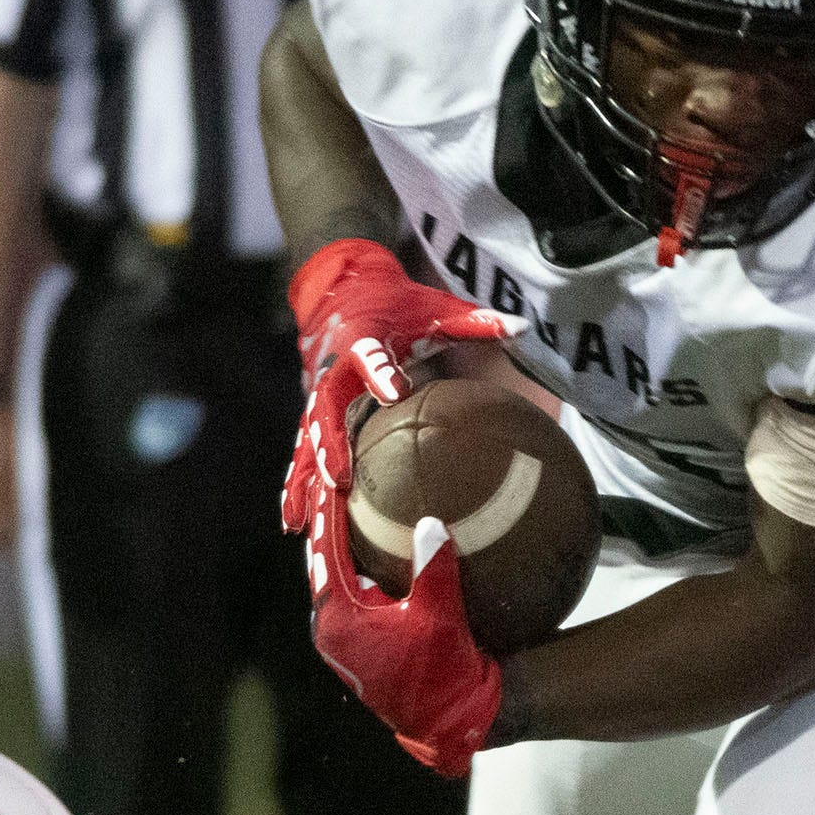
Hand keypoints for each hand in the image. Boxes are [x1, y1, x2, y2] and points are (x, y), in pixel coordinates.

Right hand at [280, 238, 522, 532]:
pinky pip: (303, 454)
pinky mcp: (313, 415)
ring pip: (308, 442)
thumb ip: (474, 321)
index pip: (370, 354)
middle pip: (326, 410)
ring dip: (304, 480)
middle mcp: (333, 372)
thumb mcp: (434, 307)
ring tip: (300, 520)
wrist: (344, 293)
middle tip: (339, 479)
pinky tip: (293, 521)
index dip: (380, 371)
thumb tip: (521, 328)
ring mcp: (318, 396)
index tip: (395, 391)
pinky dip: (296, 486)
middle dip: (329, 445)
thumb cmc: (398, 305)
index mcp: (362, 338)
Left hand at [303, 501, 501, 775]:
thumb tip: (431, 523)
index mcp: (338, 619)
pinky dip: (359, 569)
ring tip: (350, 508)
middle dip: (328, 524)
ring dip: (341, 548)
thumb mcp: (441, 618)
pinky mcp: (358, 647)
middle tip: (333, 483)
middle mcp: (330, 629)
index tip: (331, 477)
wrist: (448, 725)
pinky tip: (377, 550)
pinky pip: (351, 596)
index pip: (327, 551)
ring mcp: (341, 641)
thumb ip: (434, 568)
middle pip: (322, 562)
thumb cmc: (443, 675)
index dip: (330, 511)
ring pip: (335, 580)